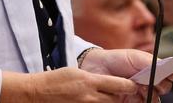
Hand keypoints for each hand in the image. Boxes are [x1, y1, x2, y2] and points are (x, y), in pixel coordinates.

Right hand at [0, 68, 137, 102]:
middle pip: (117, 98)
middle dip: (120, 95)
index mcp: (90, 81)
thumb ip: (95, 79)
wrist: (39, 93)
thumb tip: (111, 83)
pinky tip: (95, 102)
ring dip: (110, 102)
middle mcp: (90, 96)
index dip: (129, 85)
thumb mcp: (77, 73)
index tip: (133, 85)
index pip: (120, 85)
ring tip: (103, 97)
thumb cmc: (56, 80)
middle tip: (121, 92)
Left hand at [79, 48, 172, 101]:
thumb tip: (170, 70)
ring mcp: (142, 94)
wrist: (97, 68)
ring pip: (156, 99)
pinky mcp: (133, 102)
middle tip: (152, 79)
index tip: (171, 74)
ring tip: (141, 86)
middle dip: (161, 83)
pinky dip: (143, 100)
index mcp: (153, 69)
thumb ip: (152, 62)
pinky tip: (135, 94)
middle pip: (165, 88)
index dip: (172, 74)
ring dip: (151, 93)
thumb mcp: (135, 57)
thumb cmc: (117, 60)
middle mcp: (150, 82)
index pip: (170, 74)